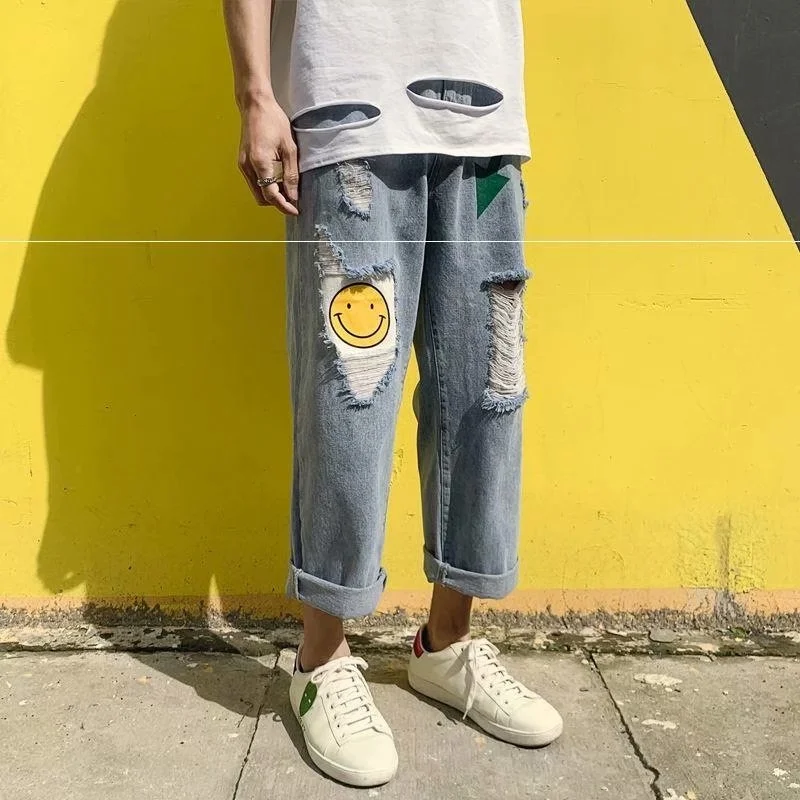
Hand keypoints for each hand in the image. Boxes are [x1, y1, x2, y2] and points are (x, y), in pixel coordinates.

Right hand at [238, 96, 299, 214]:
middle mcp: (247, 166)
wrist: (255, 105)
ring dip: (271, 195)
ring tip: (287, 189)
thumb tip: (293, 196)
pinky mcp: (242, 162)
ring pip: (257, 191)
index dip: (284, 206)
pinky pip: (254, 182)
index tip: (296, 211)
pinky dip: (265, 186)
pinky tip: (277, 180)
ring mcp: (242, 165)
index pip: (271, 195)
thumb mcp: (289, 148)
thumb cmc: (274, 122)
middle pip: (262, 198)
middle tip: (294, 199)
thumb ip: (291, 174)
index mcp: (260, 163)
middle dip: (278, 202)